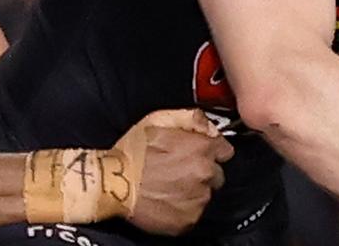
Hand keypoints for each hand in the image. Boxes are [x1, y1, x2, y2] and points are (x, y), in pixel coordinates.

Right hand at [125, 109, 235, 235]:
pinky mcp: (188, 220)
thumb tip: (209, 126)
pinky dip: (183, 207)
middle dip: (202, 171)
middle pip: (216, 174)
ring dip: (192, 189)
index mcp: (201, 148)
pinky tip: (165, 198)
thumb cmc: (132, 152)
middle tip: (177, 170)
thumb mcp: (159, 119)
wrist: (113, 184)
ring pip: (205, 194)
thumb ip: (192, 118)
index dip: (211, 151)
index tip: (200, 153)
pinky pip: (193, 212)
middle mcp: (205, 174)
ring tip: (168, 185)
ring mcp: (198, 200)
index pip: (225, 151)